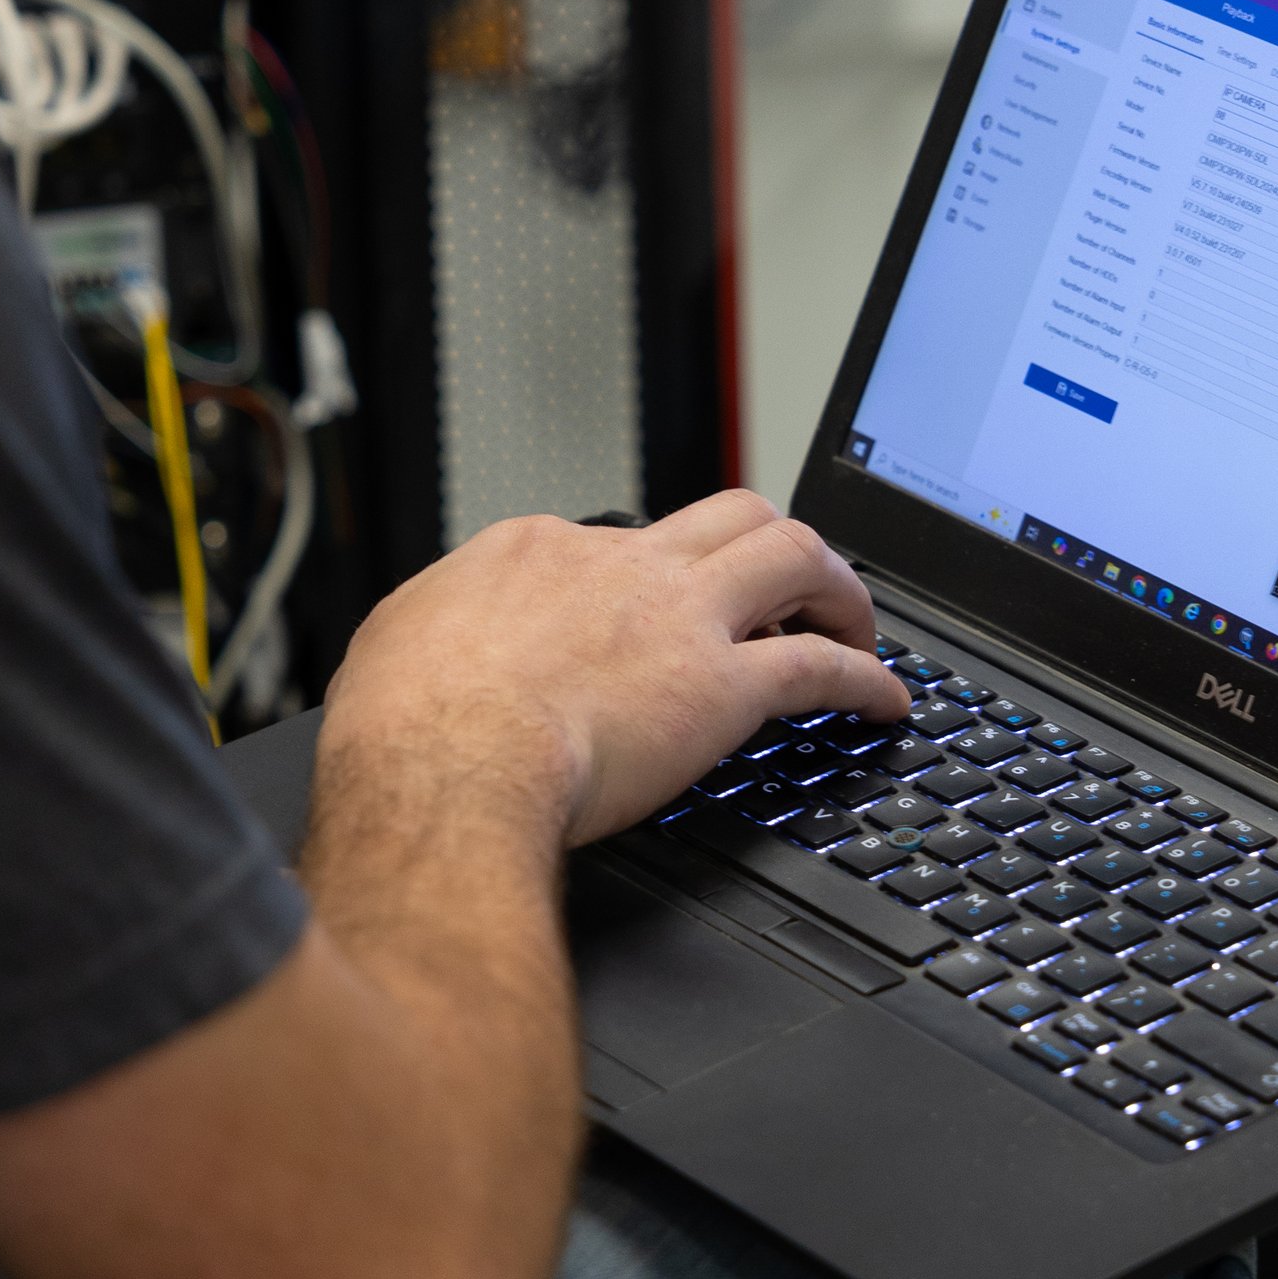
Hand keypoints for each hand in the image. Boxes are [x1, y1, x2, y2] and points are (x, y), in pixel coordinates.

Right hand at [318, 490, 908, 849]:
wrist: (440, 765)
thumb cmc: (404, 726)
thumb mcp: (393, 648)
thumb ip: (428, 638)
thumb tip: (420, 659)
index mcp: (535, 550)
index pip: (620, 542)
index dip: (653, 580)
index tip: (661, 618)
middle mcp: (619, 565)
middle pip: (726, 514)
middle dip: (770, 544)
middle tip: (794, 588)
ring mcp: (676, 617)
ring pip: (793, 553)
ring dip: (836, 587)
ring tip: (855, 626)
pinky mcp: (722, 685)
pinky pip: (820, 667)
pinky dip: (864, 679)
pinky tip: (884, 702)